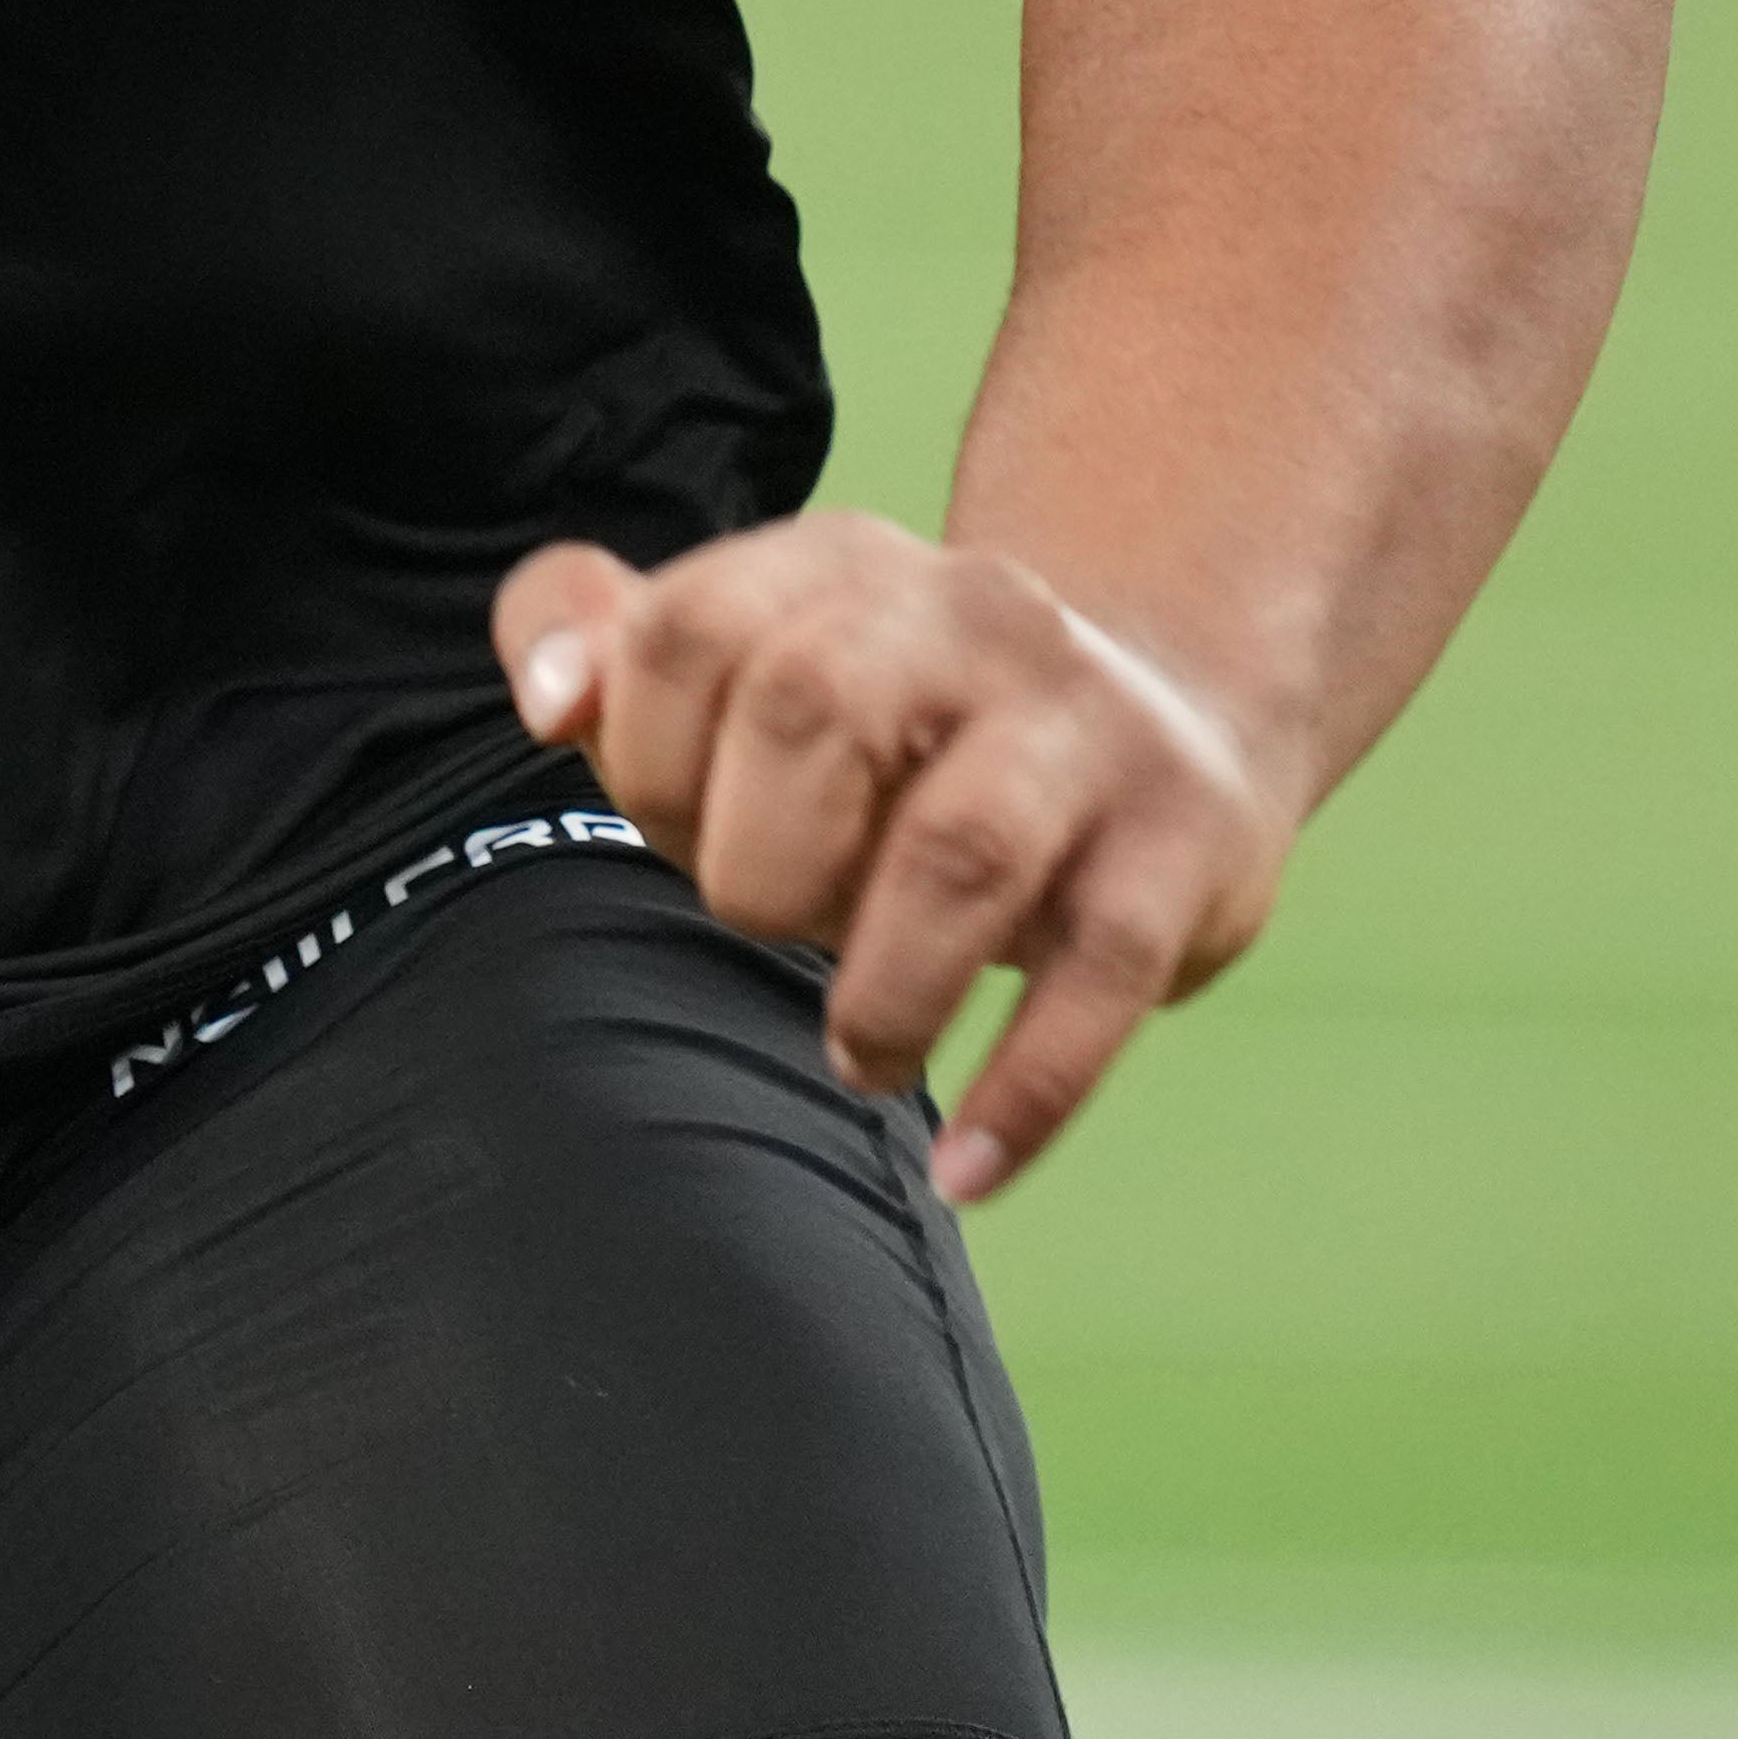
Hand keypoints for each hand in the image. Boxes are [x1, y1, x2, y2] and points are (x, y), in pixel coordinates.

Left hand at [496, 512, 1280, 1203]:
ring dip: (882, 987)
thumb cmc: (901, 730)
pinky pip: (1105, 972)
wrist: (1170, 718)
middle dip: (757, 863)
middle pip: (810, 708)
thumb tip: (551, 698)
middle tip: (778, 924)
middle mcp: (970, 615)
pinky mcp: (1186, 840)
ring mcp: (1088, 726)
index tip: (677, 832)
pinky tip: (965, 1172)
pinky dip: (1028, 1091)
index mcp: (842, 566)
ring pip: (961, 846)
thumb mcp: (758, 659)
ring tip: (859, 1059)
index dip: (645, 758)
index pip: (686, 630)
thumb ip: (613, 651)